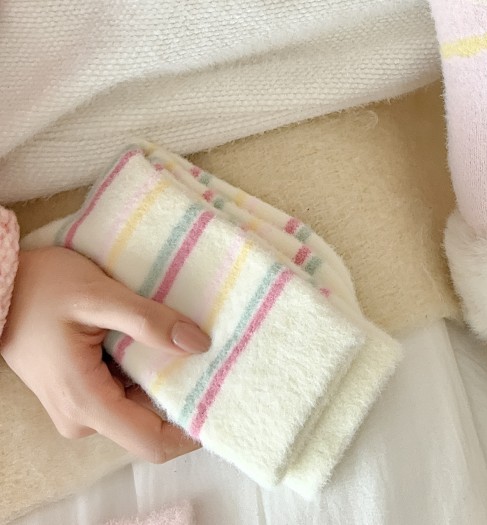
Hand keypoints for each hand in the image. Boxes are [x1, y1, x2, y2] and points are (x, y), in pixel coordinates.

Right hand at [0, 247, 208, 462]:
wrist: (0, 286)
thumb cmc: (44, 287)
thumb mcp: (99, 295)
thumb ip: (148, 321)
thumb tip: (199, 344)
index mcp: (86, 402)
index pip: (152, 442)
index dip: (192, 430)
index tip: (223, 400)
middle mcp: (81, 418)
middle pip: (148, 425)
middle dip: (184, 397)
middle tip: (216, 359)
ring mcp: (77, 409)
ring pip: (137, 408)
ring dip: (164, 381)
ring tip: (191, 344)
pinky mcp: (78, 394)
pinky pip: (121, 395)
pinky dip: (144, 374)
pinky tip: (162, 343)